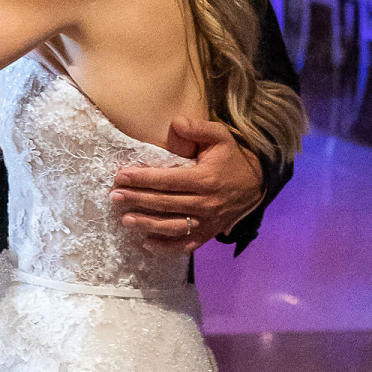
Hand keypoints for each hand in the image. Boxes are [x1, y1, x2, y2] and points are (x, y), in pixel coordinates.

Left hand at [110, 118, 263, 254]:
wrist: (257, 184)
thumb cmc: (232, 158)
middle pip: (166, 203)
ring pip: (173, 227)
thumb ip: (198, 128)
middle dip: (137, 199)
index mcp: (206, 179)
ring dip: (147, 224)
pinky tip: (146, 244)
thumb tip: (175, 123)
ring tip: (125, 220)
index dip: (143, 179)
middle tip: (114, 197)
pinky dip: (166, 248)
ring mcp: (208, 221)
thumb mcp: (220, 136)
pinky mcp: (208, 233)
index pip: (168, 180)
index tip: (120, 176)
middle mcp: (206, 203)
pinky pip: (186, 245)